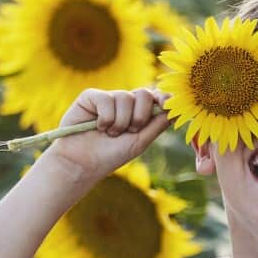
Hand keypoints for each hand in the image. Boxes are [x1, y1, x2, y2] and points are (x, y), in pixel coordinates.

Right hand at [45, 87, 170, 183]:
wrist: (83, 164)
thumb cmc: (110, 155)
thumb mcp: (139, 142)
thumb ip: (157, 125)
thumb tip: (174, 110)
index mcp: (137, 112)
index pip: (155, 97)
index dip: (163, 97)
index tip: (166, 105)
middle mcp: (124, 103)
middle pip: (144, 94)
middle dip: (140, 116)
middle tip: (130, 131)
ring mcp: (108, 98)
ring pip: (125, 97)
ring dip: (120, 122)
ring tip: (110, 134)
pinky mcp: (91, 97)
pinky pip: (107, 99)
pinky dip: (106, 118)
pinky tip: (98, 127)